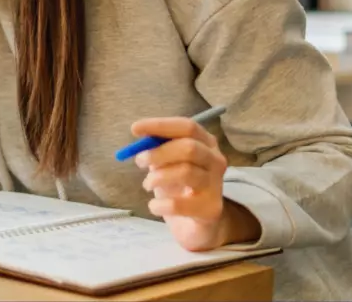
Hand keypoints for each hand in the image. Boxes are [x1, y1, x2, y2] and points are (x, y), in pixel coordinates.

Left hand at [131, 117, 260, 250]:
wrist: (197, 225)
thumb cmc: (180, 187)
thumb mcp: (167, 163)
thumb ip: (157, 149)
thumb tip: (140, 135)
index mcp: (206, 144)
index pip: (187, 127)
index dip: (160, 126)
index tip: (135, 128)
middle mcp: (216, 161)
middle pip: (189, 147)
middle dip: (159, 152)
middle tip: (139, 161)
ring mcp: (216, 186)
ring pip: (186, 172)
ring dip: (157, 177)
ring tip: (147, 184)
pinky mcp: (210, 210)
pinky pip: (179, 204)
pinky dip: (160, 204)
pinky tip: (155, 206)